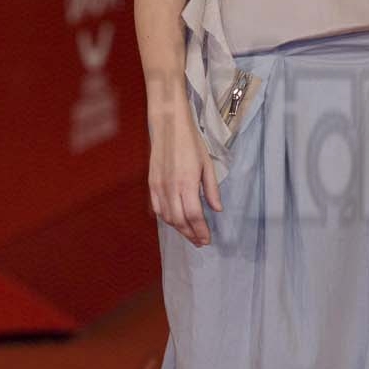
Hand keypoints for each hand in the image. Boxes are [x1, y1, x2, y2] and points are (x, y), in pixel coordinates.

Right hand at [148, 115, 222, 246]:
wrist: (169, 126)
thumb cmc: (191, 143)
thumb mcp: (207, 164)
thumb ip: (211, 189)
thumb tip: (217, 209)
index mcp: (187, 183)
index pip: (194, 216)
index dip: (201, 231)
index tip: (207, 240)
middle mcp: (171, 187)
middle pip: (180, 220)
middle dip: (191, 235)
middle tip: (200, 242)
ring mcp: (159, 186)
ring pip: (167, 217)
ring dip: (179, 229)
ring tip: (190, 234)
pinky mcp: (152, 183)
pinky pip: (157, 208)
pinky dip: (166, 219)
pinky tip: (175, 222)